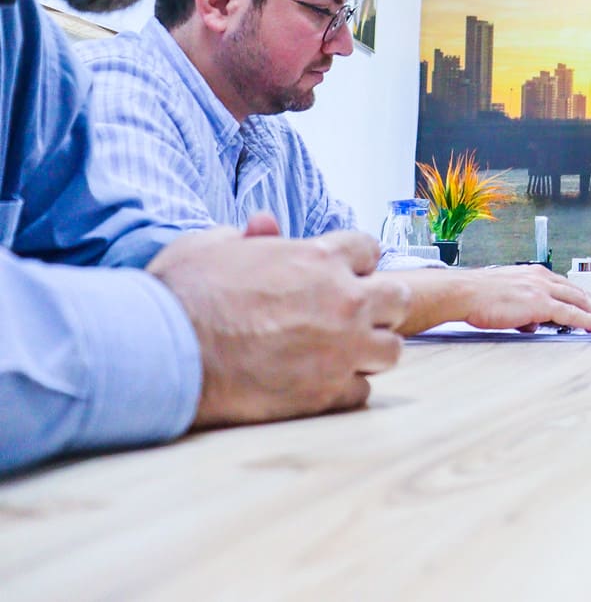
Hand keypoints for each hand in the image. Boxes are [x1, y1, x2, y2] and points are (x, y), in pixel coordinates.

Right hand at [148, 216, 410, 428]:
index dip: (353, 263)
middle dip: (379, 304)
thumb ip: (247, 236)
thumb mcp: (211, 245)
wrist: (163, 354)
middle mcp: (343, 300)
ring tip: (342, 353)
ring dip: (370, 350)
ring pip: (391, 349)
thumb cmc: (181, 294)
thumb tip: (262, 226)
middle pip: (397, 299)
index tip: (341, 275)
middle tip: (352, 315)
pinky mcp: (325, 393)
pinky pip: (361, 392)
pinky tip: (318, 383)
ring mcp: (341, 348)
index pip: (369, 250)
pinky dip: (344, 389)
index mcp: (320, 258)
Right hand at [459, 267, 590, 332]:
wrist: (463, 293)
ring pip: (579, 301)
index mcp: (534, 274)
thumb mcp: (506, 299)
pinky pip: (571, 314)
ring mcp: (542, 289)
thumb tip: (532, 323)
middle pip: (579, 292)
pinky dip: (589, 321)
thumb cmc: (477, 297)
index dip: (584, 299)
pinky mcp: (539, 303)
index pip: (566, 287)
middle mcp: (542, 278)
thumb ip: (524, 309)